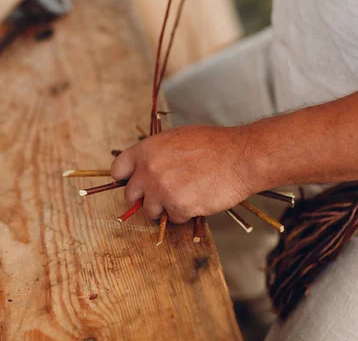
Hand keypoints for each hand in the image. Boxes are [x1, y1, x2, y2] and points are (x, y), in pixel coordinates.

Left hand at [110, 125, 255, 222]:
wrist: (240, 157)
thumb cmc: (213, 145)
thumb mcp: (176, 138)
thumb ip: (156, 154)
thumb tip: (144, 167)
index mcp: (146, 150)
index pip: (118, 170)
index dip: (125, 179)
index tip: (133, 184)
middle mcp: (149, 171)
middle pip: (129, 196)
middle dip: (143, 198)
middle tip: (158, 197)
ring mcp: (162, 190)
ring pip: (150, 211)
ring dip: (164, 208)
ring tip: (183, 196)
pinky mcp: (178, 207)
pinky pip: (173, 218)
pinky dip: (184, 214)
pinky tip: (197, 200)